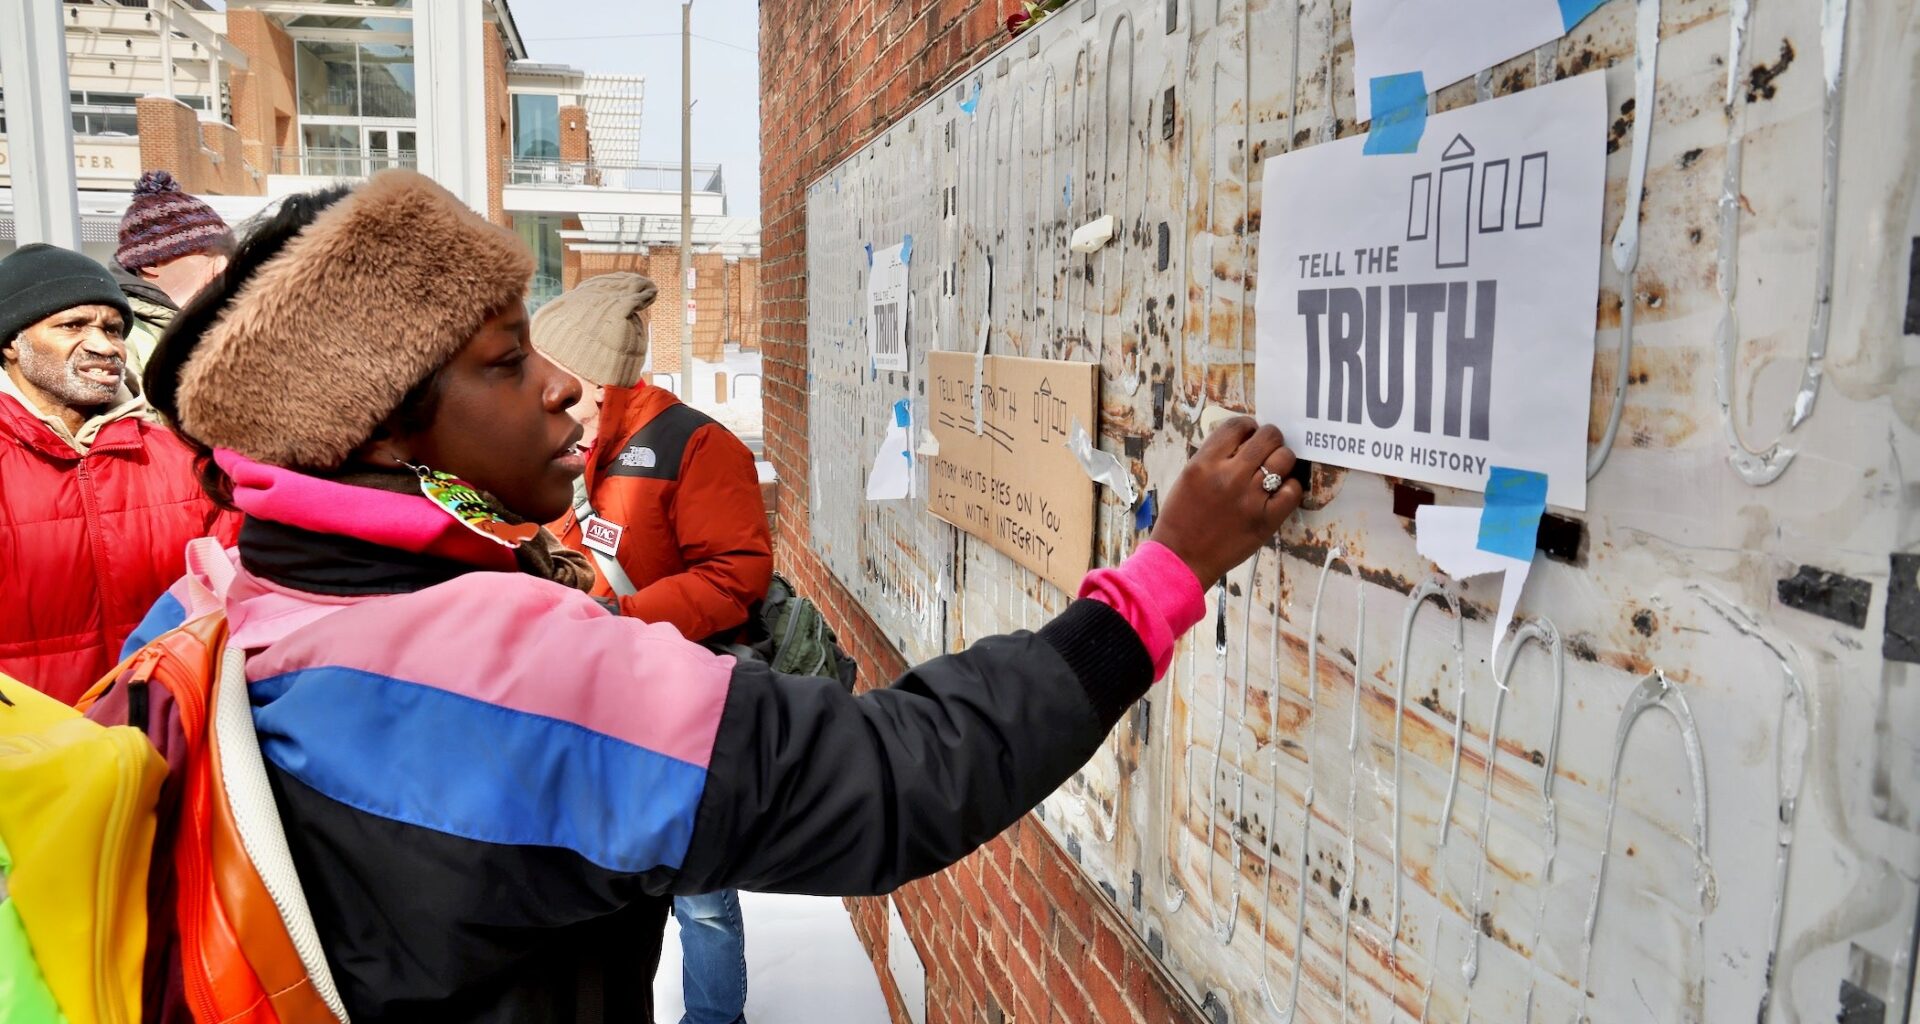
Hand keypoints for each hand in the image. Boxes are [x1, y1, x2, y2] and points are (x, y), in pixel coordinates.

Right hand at [1150, 418, 1301, 587]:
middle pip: (1268, 436)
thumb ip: (1213, 456)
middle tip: (1267, 450)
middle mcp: (1229, 475)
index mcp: (1204, 463)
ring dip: (1282, 459)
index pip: (1238, 425)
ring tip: (1274, 470)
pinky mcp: (1266, 519)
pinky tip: (1279, 492)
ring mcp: (1250, 498)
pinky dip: (1289, 487)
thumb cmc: (1181, 518)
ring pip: (1285, 458)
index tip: (1249, 435)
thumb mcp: (1188, 477)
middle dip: (1270, 439)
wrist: (1181, 559)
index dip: (1249, 426)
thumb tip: (1243, 440)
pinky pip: (1293, 490)